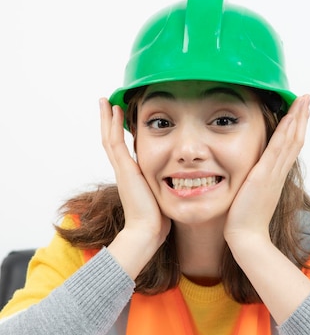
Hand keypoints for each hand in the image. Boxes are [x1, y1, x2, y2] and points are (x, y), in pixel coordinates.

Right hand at [99, 98, 170, 277]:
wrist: (147, 232)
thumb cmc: (157, 219)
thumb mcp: (161, 196)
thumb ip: (164, 186)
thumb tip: (179, 183)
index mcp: (132, 175)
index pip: (122, 148)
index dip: (120, 132)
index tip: (120, 117)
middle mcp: (124, 170)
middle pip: (111, 139)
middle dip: (109, 122)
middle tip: (106, 103)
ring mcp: (122, 169)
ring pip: (110, 138)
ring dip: (108, 118)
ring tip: (105, 101)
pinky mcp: (125, 169)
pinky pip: (116, 142)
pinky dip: (114, 126)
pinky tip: (114, 111)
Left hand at [224, 94, 309, 250]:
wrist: (246, 237)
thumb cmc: (244, 220)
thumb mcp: (252, 196)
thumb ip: (254, 183)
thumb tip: (252, 176)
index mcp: (275, 176)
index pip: (289, 147)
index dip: (296, 128)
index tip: (301, 112)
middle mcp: (278, 172)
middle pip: (295, 139)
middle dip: (302, 117)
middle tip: (308, 99)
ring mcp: (273, 173)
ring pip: (291, 140)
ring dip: (298, 118)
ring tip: (304, 101)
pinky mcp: (264, 175)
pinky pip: (278, 149)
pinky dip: (286, 132)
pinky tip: (290, 118)